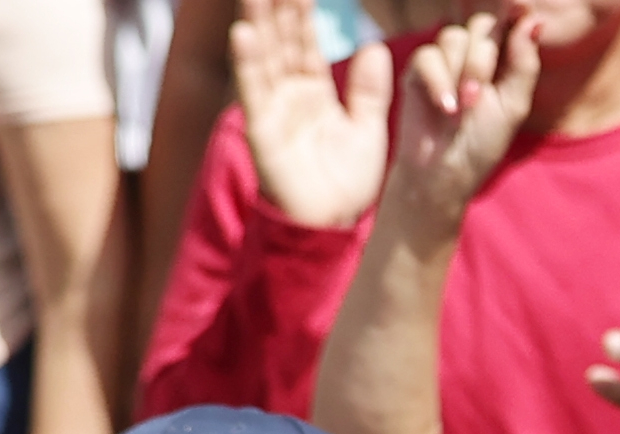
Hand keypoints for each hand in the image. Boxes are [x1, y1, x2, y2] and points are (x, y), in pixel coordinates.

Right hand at [232, 0, 391, 228]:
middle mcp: (287, 96)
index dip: (301, 12)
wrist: (334, 225)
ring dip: (257, 23)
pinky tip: (245, 33)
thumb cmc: (347, 182)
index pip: (304, 42)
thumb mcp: (367, 128)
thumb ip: (370, 90)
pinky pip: (254, 93)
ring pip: (263, 58)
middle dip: (276, 8)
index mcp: (313, 93)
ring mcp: (272, 112)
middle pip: (280, 42)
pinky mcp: (263, 133)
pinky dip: (248, 63)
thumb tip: (375, 46)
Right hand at [386, 10, 541, 225]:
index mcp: (500, 61)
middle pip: (480, 27)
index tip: (518, 7)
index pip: (506, 23)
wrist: (445, 172)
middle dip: (482, 61)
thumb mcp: (513, 105)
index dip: (511, 14)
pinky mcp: (417, 71)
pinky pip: (428, 57)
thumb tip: (534, 20)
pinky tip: (446, 108)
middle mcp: (471, 55)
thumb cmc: (482, 143)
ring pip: (452, 38)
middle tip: (477, 96)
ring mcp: (443, 61)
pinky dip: (439, 83)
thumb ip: (523, 63)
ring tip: (463, 108)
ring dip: (461, 75)